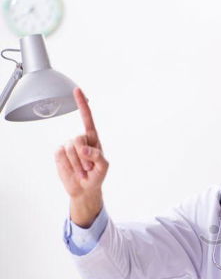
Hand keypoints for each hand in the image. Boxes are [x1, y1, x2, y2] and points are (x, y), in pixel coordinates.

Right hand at [54, 87, 108, 225]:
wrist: (84, 188)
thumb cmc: (96, 175)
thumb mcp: (103, 167)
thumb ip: (98, 156)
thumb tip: (84, 149)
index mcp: (93, 139)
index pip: (87, 119)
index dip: (82, 105)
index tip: (77, 90)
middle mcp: (80, 140)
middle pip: (78, 139)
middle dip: (84, 156)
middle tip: (89, 167)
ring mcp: (68, 146)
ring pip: (70, 149)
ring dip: (77, 163)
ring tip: (83, 170)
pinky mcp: (59, 153)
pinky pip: (61, 155)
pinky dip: (68, 165)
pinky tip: (73, 170)